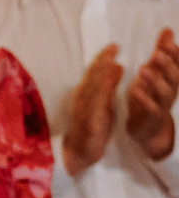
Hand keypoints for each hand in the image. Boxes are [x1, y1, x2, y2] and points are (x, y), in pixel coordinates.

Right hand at [64, 45, 123, 176]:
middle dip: (102, 62)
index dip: (104, 58)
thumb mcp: (104, 102)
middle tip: (113, 48)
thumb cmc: (92, 126)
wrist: (80, 152)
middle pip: (92, 78)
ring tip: (109, 62)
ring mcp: (83, 111)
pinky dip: (98, 98)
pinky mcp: (88, 123)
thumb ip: (110, 85)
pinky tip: (105, 89)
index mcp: (87, 93)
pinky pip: (93, 108)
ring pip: (91, 90)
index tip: (114, 46)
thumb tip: (118, 65)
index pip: (95, 73)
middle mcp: (82, 99)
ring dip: (99, 76)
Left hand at [126, 27, 178, 160]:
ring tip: (143, 69)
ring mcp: (163, 104)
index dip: (176, 55)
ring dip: (155, 80)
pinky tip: (136, 89)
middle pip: (174, 77)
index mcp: (171, 79)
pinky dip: (145, 98)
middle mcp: (171, 91)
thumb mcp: (156, 71)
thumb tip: (168, 30)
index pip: (178, 65)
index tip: (170, 43)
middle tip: (157, 54)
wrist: (147, 127)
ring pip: (164, 92)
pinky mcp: (152, 116)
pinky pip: (151, 107)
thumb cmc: (151, 94)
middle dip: (167, 65)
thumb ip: (161, 52)